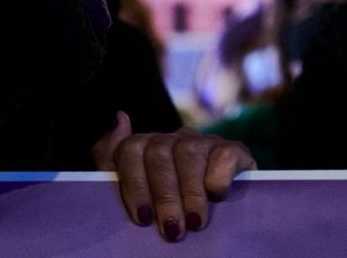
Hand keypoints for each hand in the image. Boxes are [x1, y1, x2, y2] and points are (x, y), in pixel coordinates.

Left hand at [92, 111, 256, 242]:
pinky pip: (223, 155)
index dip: (134, 184)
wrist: (224, 214)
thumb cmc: (171, 206)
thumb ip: (113, 157)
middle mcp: (175, 138)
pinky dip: (218, 178)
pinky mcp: (233, 150)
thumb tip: (120, 117)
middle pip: (159, 154)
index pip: (130, 149)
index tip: (142, 218)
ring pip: (189, 153)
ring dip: (191, 193)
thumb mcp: (136, 189)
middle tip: (172, 229)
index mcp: (148, 146)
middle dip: (164, 196)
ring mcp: (204, 142)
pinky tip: (217, 197)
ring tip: (194, 222)